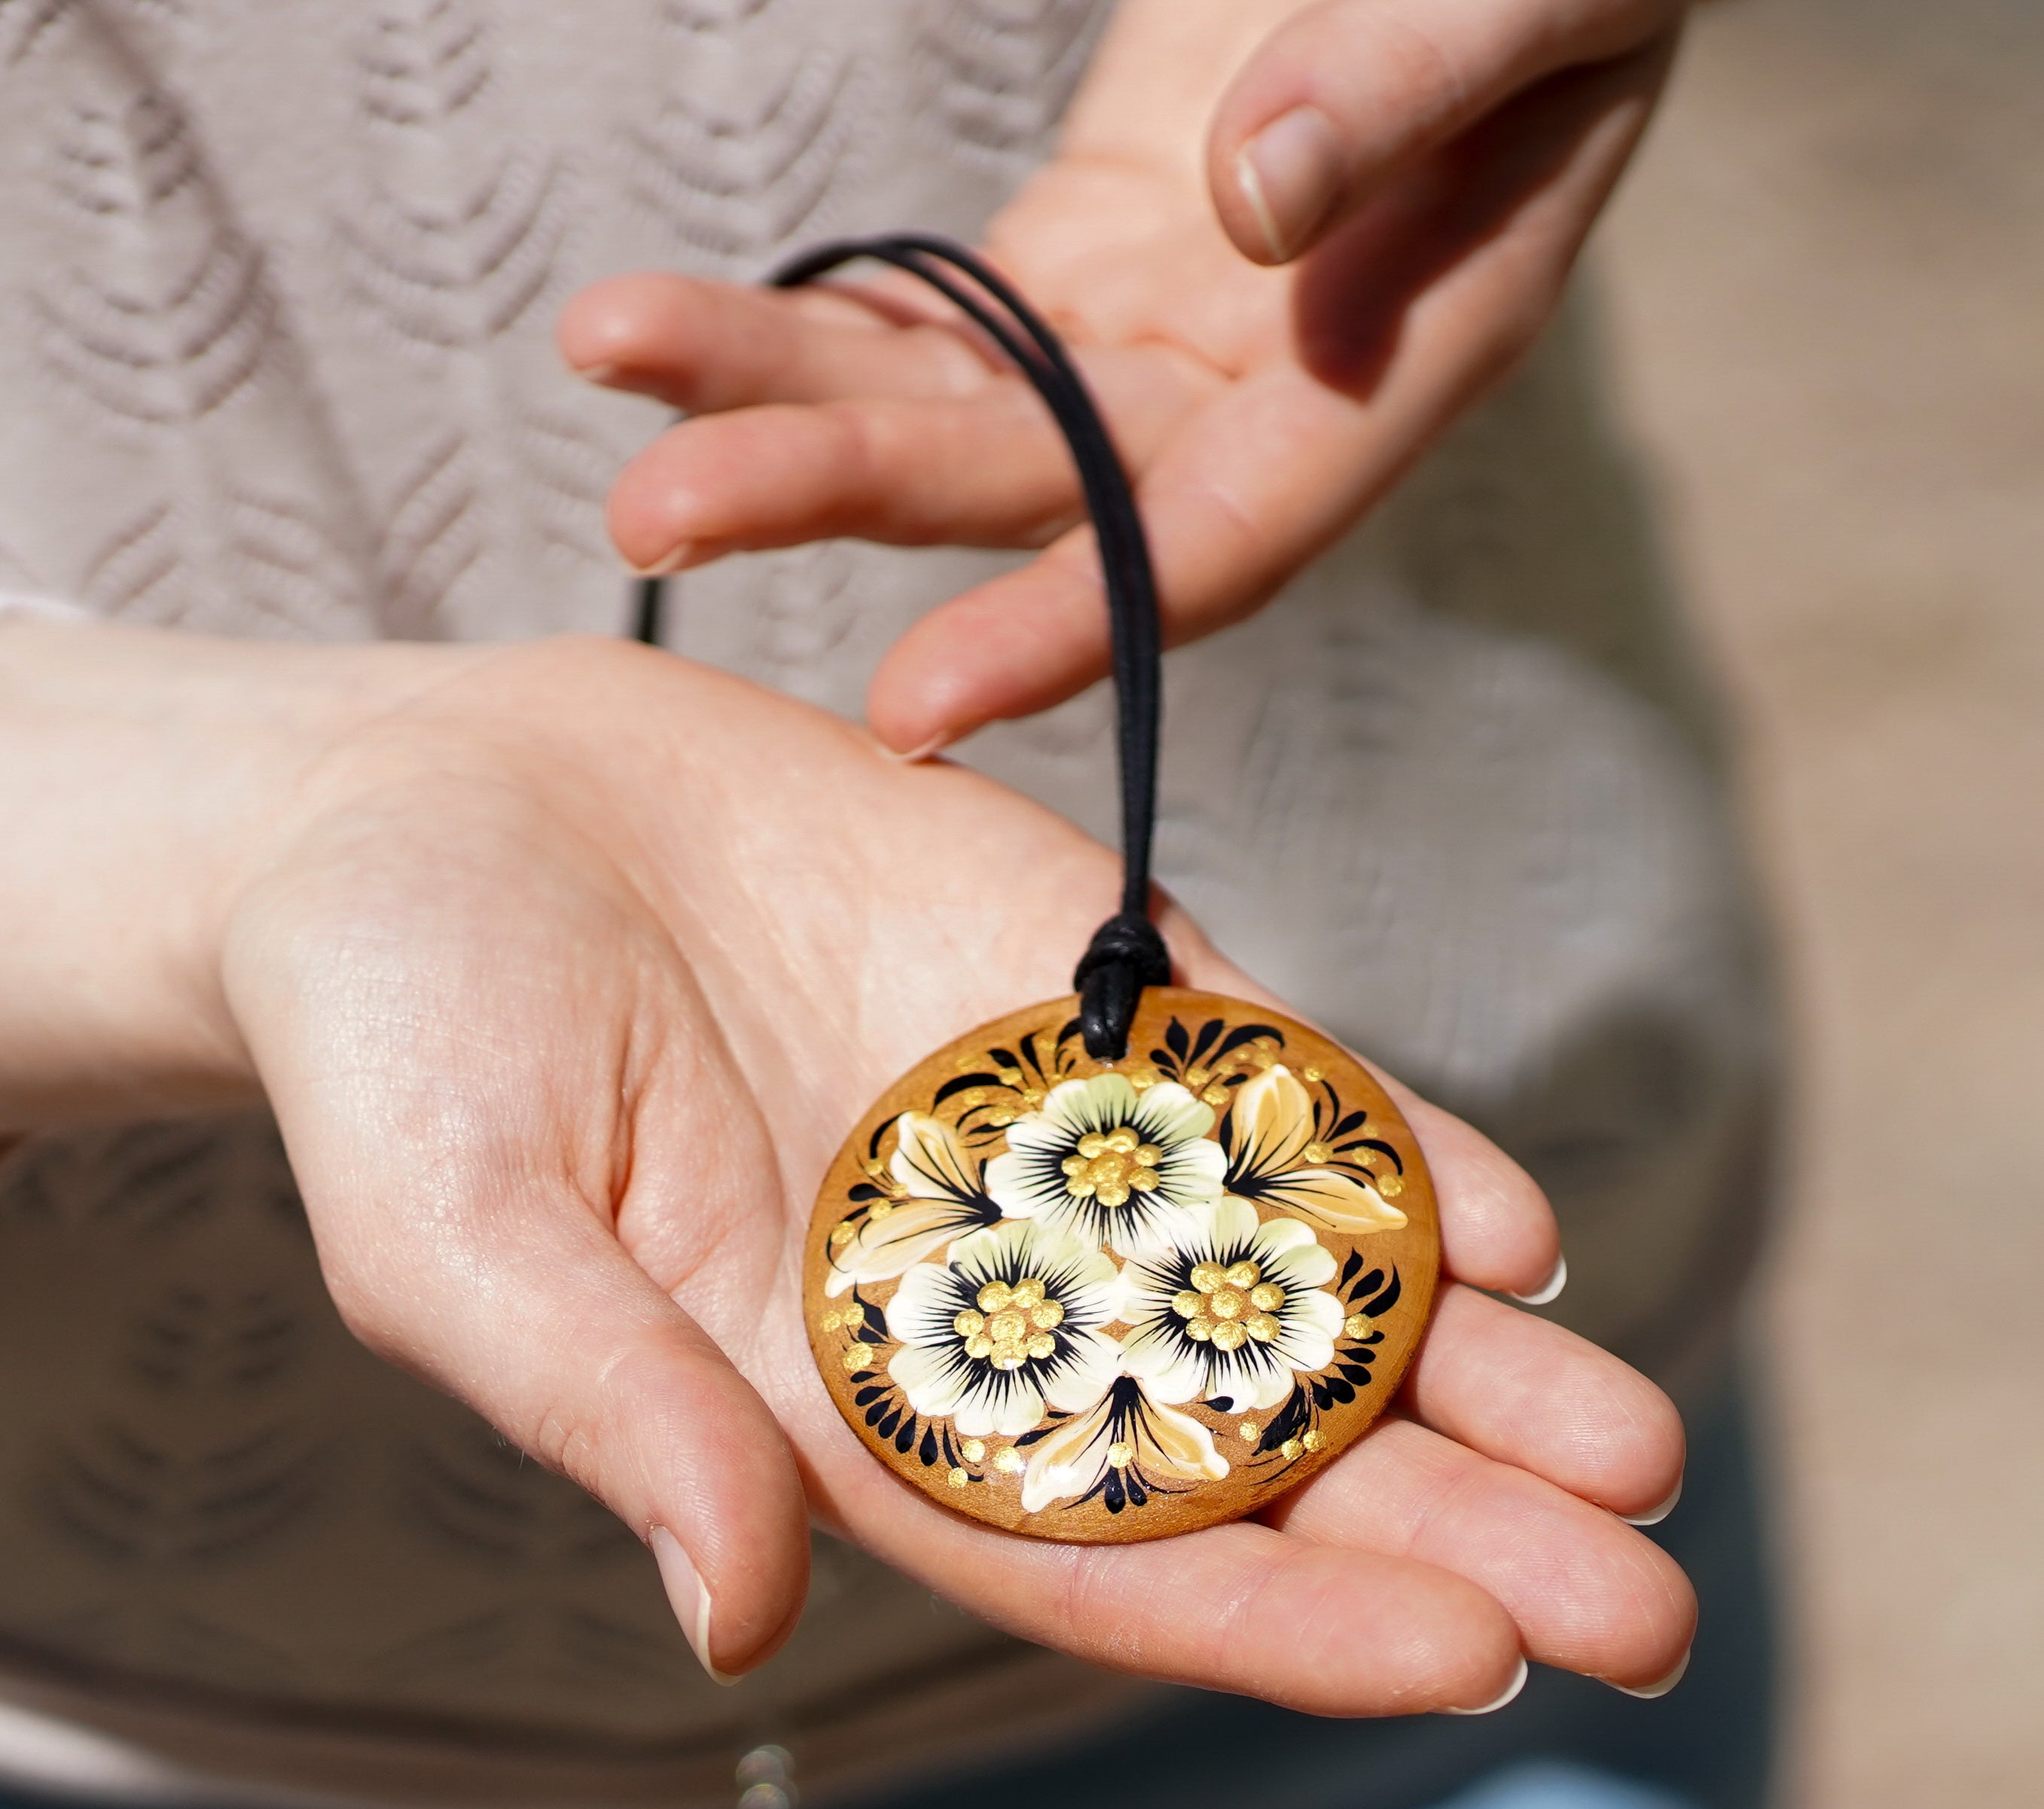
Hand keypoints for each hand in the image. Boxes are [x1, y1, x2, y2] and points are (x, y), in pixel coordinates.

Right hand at [0, 623, 1690, 1701]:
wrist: (430, 807)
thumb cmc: (400, 1031)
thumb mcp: (465, 1230)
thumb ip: (613, 1411)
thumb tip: (742, 1621)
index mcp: (825, 1394)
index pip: (1073, 1551)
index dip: (1264, 1618)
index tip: (1461, 1664)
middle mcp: (961, 1284)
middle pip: (1227, 1442)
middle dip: (1433, 1525)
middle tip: (1644, 1609)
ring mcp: (1029, 1129)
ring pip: (1275, 1275)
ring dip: (1456, 1363)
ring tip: (1635, 1437)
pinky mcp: (1058, 980)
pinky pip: (1250, 1087)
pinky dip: (1380, 1152)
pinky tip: (1509, 1224)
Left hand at [561, 0, 1685, 755]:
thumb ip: (1417, 77)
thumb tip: (1255, 205)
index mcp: (1395, 362)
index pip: (1216, 546)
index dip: (1068, 628)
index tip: (912, 703)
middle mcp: (1256, 392)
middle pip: (1030, 492)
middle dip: (839, 493)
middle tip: (653, 508)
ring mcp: (1157, 335)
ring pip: (951, 411)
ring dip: (777, 405)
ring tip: (609, 360)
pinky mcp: (1086, 259)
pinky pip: (934, 324)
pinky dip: (808, 330)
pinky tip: (668, 337)